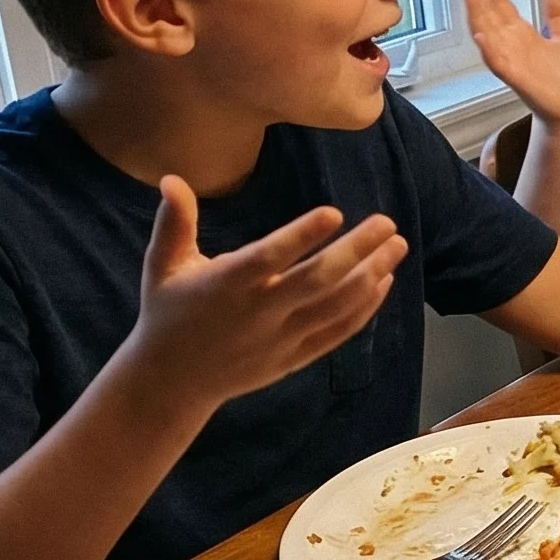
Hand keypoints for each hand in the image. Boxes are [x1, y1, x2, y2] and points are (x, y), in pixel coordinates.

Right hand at [125, 177, 409, 409]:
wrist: (170, 382)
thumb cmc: (168, 312)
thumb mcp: (162, 265)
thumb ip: (174, 222)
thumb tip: (171, 178)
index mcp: (225, 285)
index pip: (268, 258)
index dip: (301, 236)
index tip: (334, 212)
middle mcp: (257, 313)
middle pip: (316, 281)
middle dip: (356, 251)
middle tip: (387, 223)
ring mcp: (279, 340)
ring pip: (334, 308)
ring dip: (370, 276)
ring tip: (396, 246)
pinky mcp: (293, 359)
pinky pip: (336, 333)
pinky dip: (363, 309)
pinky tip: (383, 281)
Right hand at [464, 0, 559, 130]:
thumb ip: (556, 16)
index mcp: (523, 36)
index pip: (503, 6)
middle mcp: (513, 46)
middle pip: (489, 15)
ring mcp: (513, 62)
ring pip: (488, 36)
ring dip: (478, 17)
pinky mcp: (518, 80)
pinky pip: (499, 64)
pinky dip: (489, 51)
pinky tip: (482, 37)